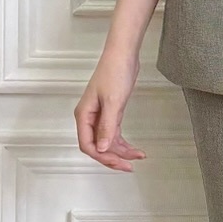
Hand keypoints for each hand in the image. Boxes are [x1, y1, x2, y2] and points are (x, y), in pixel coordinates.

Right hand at [76, 45, 146, 170]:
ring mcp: (100, 116)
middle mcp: (89, 118)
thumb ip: (107, 126)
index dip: (102, 157)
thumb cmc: (114, 72)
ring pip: (108, 142)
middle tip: (130, 166)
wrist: (123, 55)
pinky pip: (114, 134)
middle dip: (113, 157)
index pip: (87, 144)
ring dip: (121, 151)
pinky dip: (124, 142)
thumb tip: (102, 148)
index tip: (119, 163)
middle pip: (98, 146)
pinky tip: (135, 149)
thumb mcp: (113, 102)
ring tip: (138, 157)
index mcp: (84, 115)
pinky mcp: (111, 113)